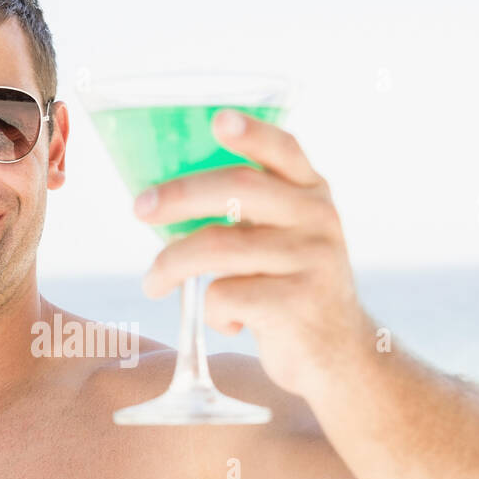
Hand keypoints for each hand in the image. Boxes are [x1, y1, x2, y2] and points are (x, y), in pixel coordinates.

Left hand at [135, 109, 372, 399]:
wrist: (339, 358)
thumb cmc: (290, 289)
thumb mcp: (285, 240)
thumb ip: (249, 213)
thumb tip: (162, 197)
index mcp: (313, 194)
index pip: (284, 150)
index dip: (251, 132)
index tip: (217, 120)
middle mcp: (318, 219)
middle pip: (237, 190)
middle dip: (178, 195)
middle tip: (139, 209)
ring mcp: (310, 261)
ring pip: (217, 247)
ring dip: (171, 266)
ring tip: (154, 284)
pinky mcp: (296, 306)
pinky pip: (224, 296)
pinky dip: (211, 311)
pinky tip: (228, 321)